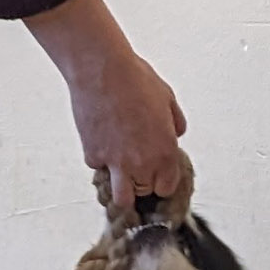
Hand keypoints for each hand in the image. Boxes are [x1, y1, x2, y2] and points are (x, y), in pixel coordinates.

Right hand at [24, 0, 189, 212]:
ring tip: (120, 172)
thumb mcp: (168, 99)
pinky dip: (100, 160)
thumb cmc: (135, 80)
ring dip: (122, 187)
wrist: (102, 71)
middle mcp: (142, 162)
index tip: (158, 173)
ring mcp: (116, 162)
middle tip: (138, 168)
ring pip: (121, 198)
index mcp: (165, 151)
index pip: (167, 187)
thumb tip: (175, 132)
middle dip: (143, 183)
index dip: (162, 180)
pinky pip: (98, 168)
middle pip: (145, 193)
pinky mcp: (93, 155)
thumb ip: (174, 122)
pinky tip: (102, 141)